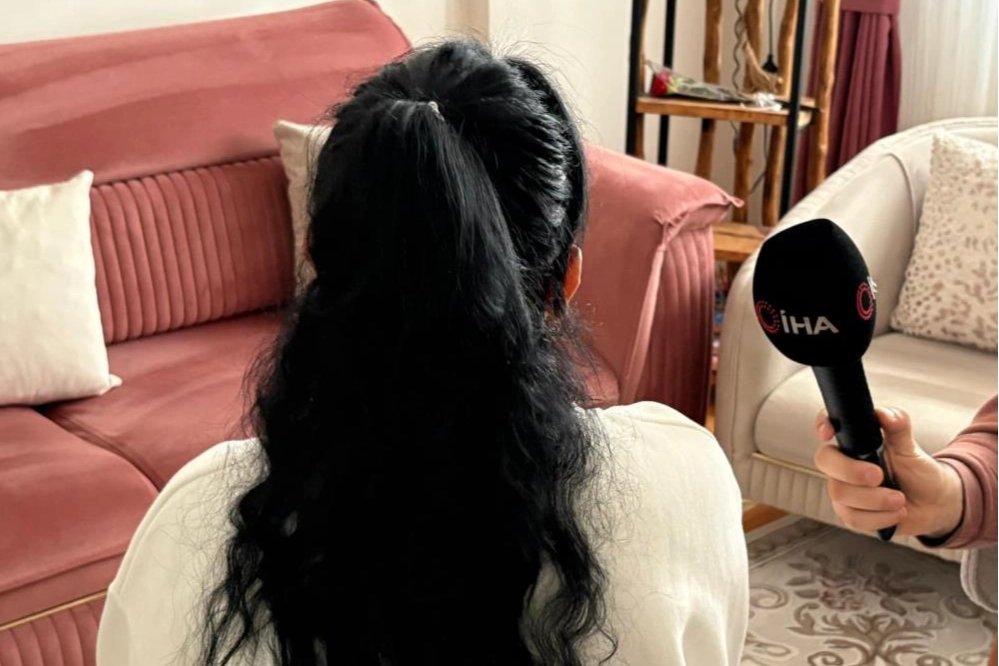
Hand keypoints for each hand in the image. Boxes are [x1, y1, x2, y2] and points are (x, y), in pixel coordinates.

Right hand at [813, 407, 963, 538]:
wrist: (934, 505)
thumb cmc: (919, 472)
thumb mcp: (911, 447)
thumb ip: (898, 426)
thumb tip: (884, 414)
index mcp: (854, 441)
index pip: (828, 423)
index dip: (822, 423)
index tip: (828, 433)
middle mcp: (843, 463)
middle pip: (825, 460)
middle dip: (851, 470)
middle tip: (879, 475)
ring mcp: (844, 489)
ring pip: (840, 493)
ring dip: (875, 499)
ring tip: (900, 500)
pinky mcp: (851, 514)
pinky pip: (852, 517)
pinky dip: (879, 517)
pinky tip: (895, 513)